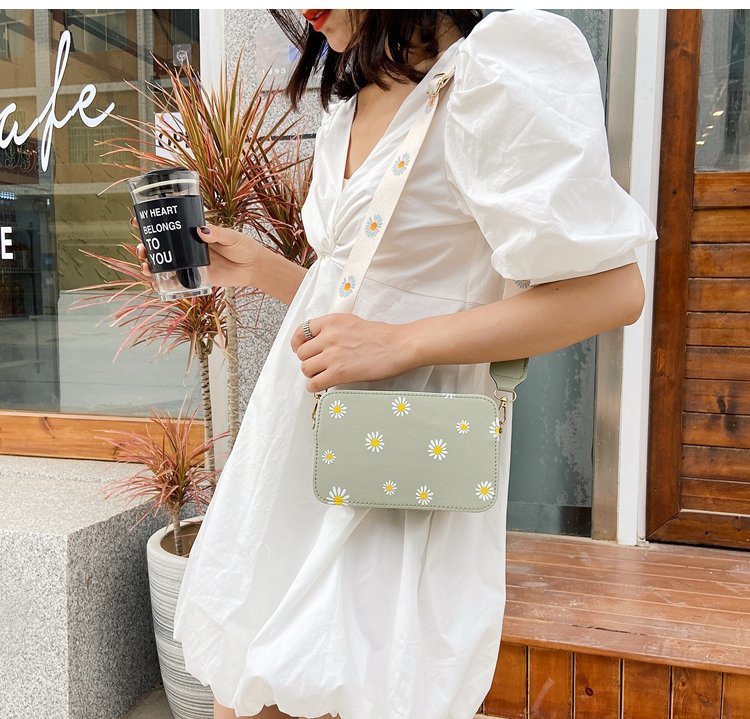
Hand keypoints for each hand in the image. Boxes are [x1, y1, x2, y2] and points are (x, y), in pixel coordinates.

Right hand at [130, 219, 256, 287]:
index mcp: (194, 234)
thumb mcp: (231, 236)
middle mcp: (189, 249)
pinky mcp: (198, 279)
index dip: (152, 226)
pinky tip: (156, 282)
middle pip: (162, 248)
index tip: (137, 222)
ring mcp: (192, 264)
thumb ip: (218, 233)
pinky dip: (165, 283)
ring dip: (152, 266)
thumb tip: (202, 230)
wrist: (254, 267)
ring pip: (166, 265)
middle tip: (142, 250)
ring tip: (146, 266)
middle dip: (147, 249)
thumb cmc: (244, 247)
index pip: (170, 228)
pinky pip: (178, 282)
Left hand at [290, 313, 414, 392]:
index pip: (301, 332)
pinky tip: (323, 385)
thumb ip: (334, 330)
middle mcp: (329, 336)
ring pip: (306, 369)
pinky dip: (315, 386)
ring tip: (323, 375)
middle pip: (302, 353)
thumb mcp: (352, 323)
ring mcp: (332, 355)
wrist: (398, 346)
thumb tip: (321, 343)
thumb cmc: (382, 336)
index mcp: (332, 321)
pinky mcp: (339, 372)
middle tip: (318, 365)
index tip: (301, 350)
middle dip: (309, 360)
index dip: (299, 344)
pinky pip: (314, 383)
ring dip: (312, 374)